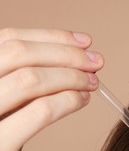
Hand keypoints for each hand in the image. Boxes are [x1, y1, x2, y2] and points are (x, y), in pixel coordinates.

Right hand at [0, 28, 103, 150]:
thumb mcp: (0, 108)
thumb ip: (19, 85)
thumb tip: (66, 63)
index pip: (7, 40)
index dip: (50, 37)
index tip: (84, 42)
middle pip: (18, 53)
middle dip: (65, 54)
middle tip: (96, 61)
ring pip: (29, 79)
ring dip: (70, 77)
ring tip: (93, 82)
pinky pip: (38, 113)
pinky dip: (67, 101)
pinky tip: (82, 101)